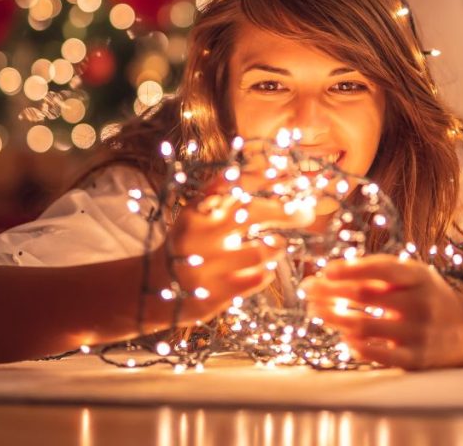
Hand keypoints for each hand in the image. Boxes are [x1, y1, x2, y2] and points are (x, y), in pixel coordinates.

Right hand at [147, 172, 314, 328]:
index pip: (234, 184)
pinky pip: (259, 278)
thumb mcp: (197, 214)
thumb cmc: (187, 244)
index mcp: (197, 211)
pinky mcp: (215, 294)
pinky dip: (265, 271)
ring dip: (277, 246)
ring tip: (275, 245)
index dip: (264, 177)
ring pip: (264, 250)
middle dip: (287, 212)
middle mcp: (201, 234)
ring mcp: (208, 266)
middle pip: (254, 213)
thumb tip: (269, 168)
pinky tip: (258, 269)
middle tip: (308, 213)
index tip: (289, 173)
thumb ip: (224, 193)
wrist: (155, 289)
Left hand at [301, 254, 462, 368]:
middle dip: (330, 291)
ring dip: (334, 317)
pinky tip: (344, 337)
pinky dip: (355, 345)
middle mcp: (420, 303)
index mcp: (419, 277)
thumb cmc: (430, 297)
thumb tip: (333, 273)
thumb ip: (381, 273)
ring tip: (317, 311)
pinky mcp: (416, 359)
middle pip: (364, 295)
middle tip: (309, 290)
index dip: (349, 268)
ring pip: (364, 326)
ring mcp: (418, 333)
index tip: (326, 270)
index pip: (379, 269)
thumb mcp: (415, 276)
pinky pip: (377, 354)